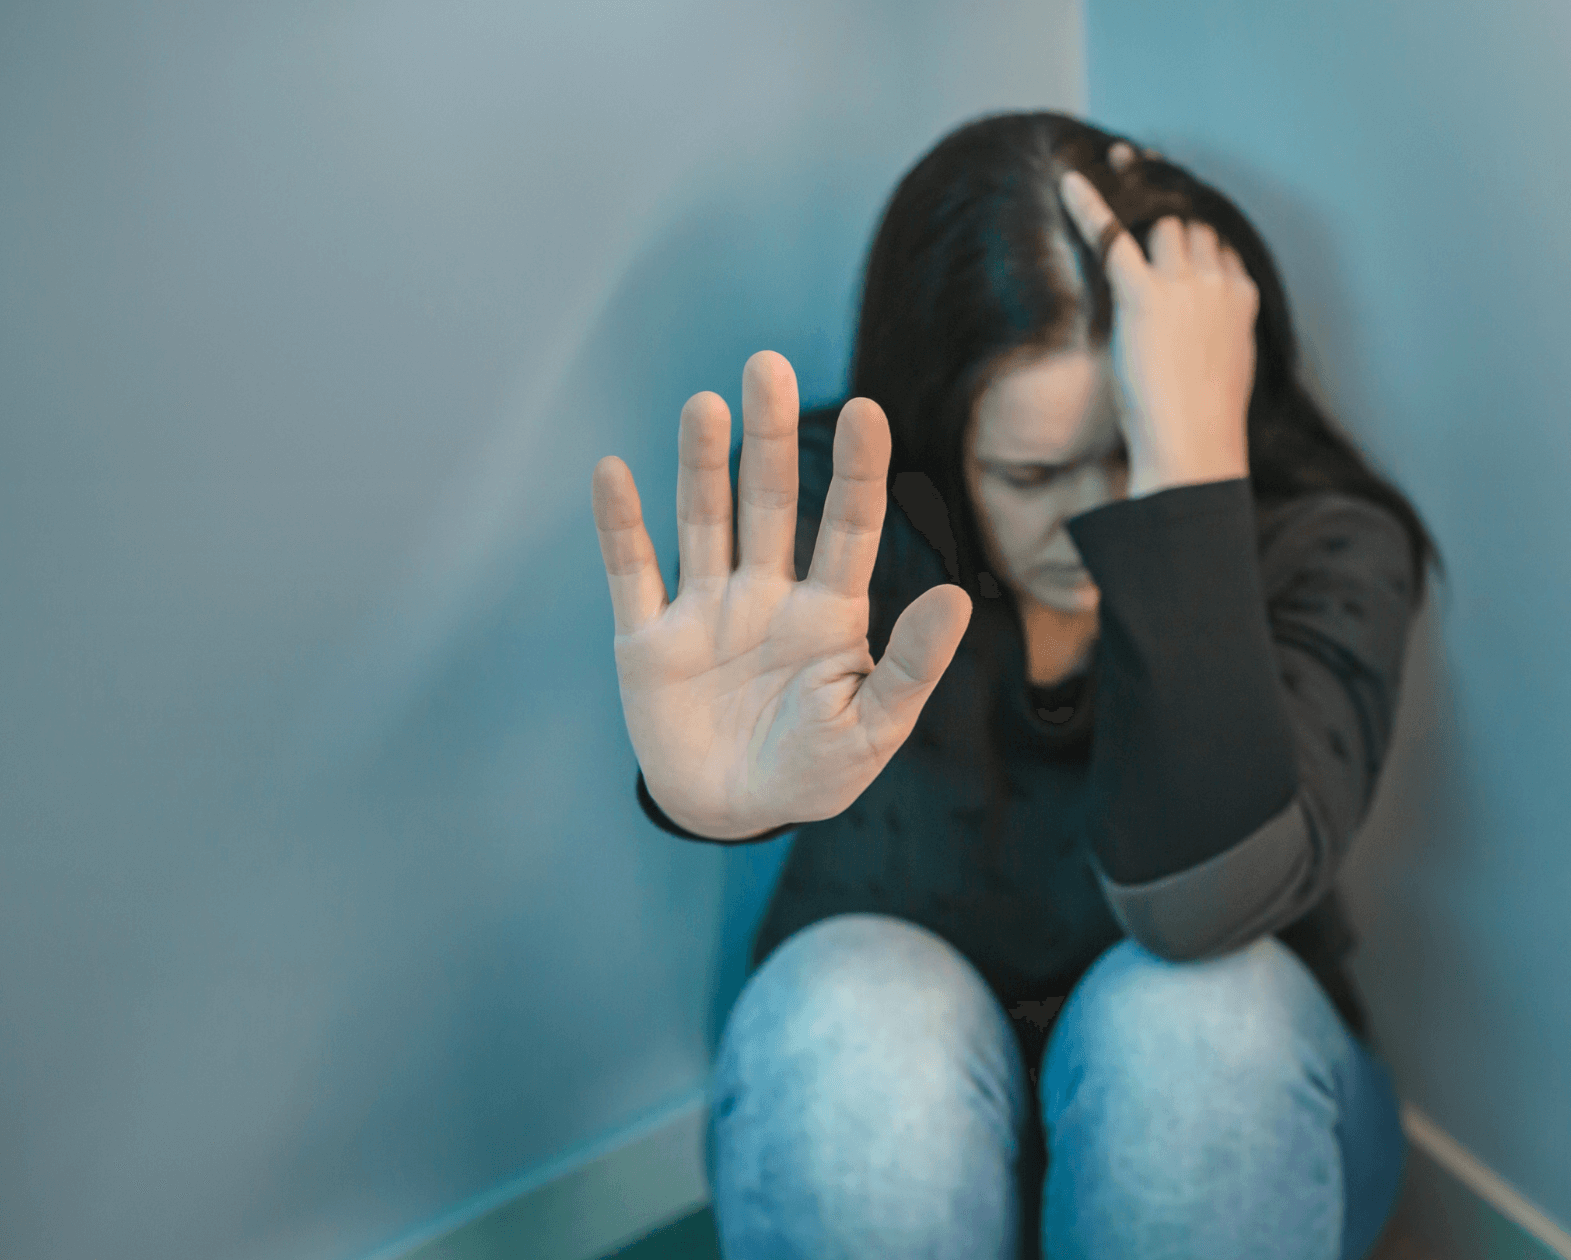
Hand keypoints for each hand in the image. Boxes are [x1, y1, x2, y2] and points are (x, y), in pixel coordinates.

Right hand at [590, 351, 973, 838]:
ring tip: (705, 404)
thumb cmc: (814, 772)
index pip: (847, 527)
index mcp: (829, 614)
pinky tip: (612, 472)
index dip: (856, 471)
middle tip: (768, 366)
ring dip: (701, 465)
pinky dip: (621, 526)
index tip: (868, 410)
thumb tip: (957, 597)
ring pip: (704, 522)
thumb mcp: (873, 730)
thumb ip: (911, 667)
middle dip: (769, 438)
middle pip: (769, 503)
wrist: (733, 814)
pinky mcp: (647, 640)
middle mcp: (765, 595)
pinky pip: (631, 572)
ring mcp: (705, 611)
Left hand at [1057, 165, 1257, 498]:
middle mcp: (1218, 282)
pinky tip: (1067, 183)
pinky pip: (1113, 238)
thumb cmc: (1205, 423)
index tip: (1166, 231)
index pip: (1216, 243)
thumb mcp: (1228, 367)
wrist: (1194, 450)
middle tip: (1132, 201)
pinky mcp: (1143, 296)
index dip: (1189, 236)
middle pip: (1189, 227)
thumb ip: (1219, 332)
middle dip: (1163, 216)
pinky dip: (1088, 207)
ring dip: (1137, 214)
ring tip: (1111, 194)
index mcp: (1241, 298)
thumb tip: (1202, 331)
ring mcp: (1184, 286)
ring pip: (1161, 224)